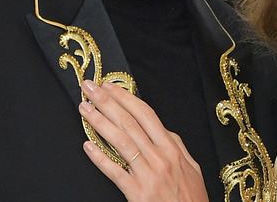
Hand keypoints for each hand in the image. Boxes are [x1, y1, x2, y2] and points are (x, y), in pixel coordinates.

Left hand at [79, 80, 207, 201]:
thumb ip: (176, 146)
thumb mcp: (192, 167)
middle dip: (107, 102)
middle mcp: (159, 158)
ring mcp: (147, 175)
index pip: (145, 115)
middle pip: (129, 123)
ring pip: (120, 141)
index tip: (110, 86)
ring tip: (85, 109)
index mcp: (171, 148)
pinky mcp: (137, 193)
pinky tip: (87, 145)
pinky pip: (115, 172)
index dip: (126, 97)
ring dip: (99, 122)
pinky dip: (100, 158)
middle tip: (90, 88)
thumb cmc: (191, 198)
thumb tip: (162, 129)